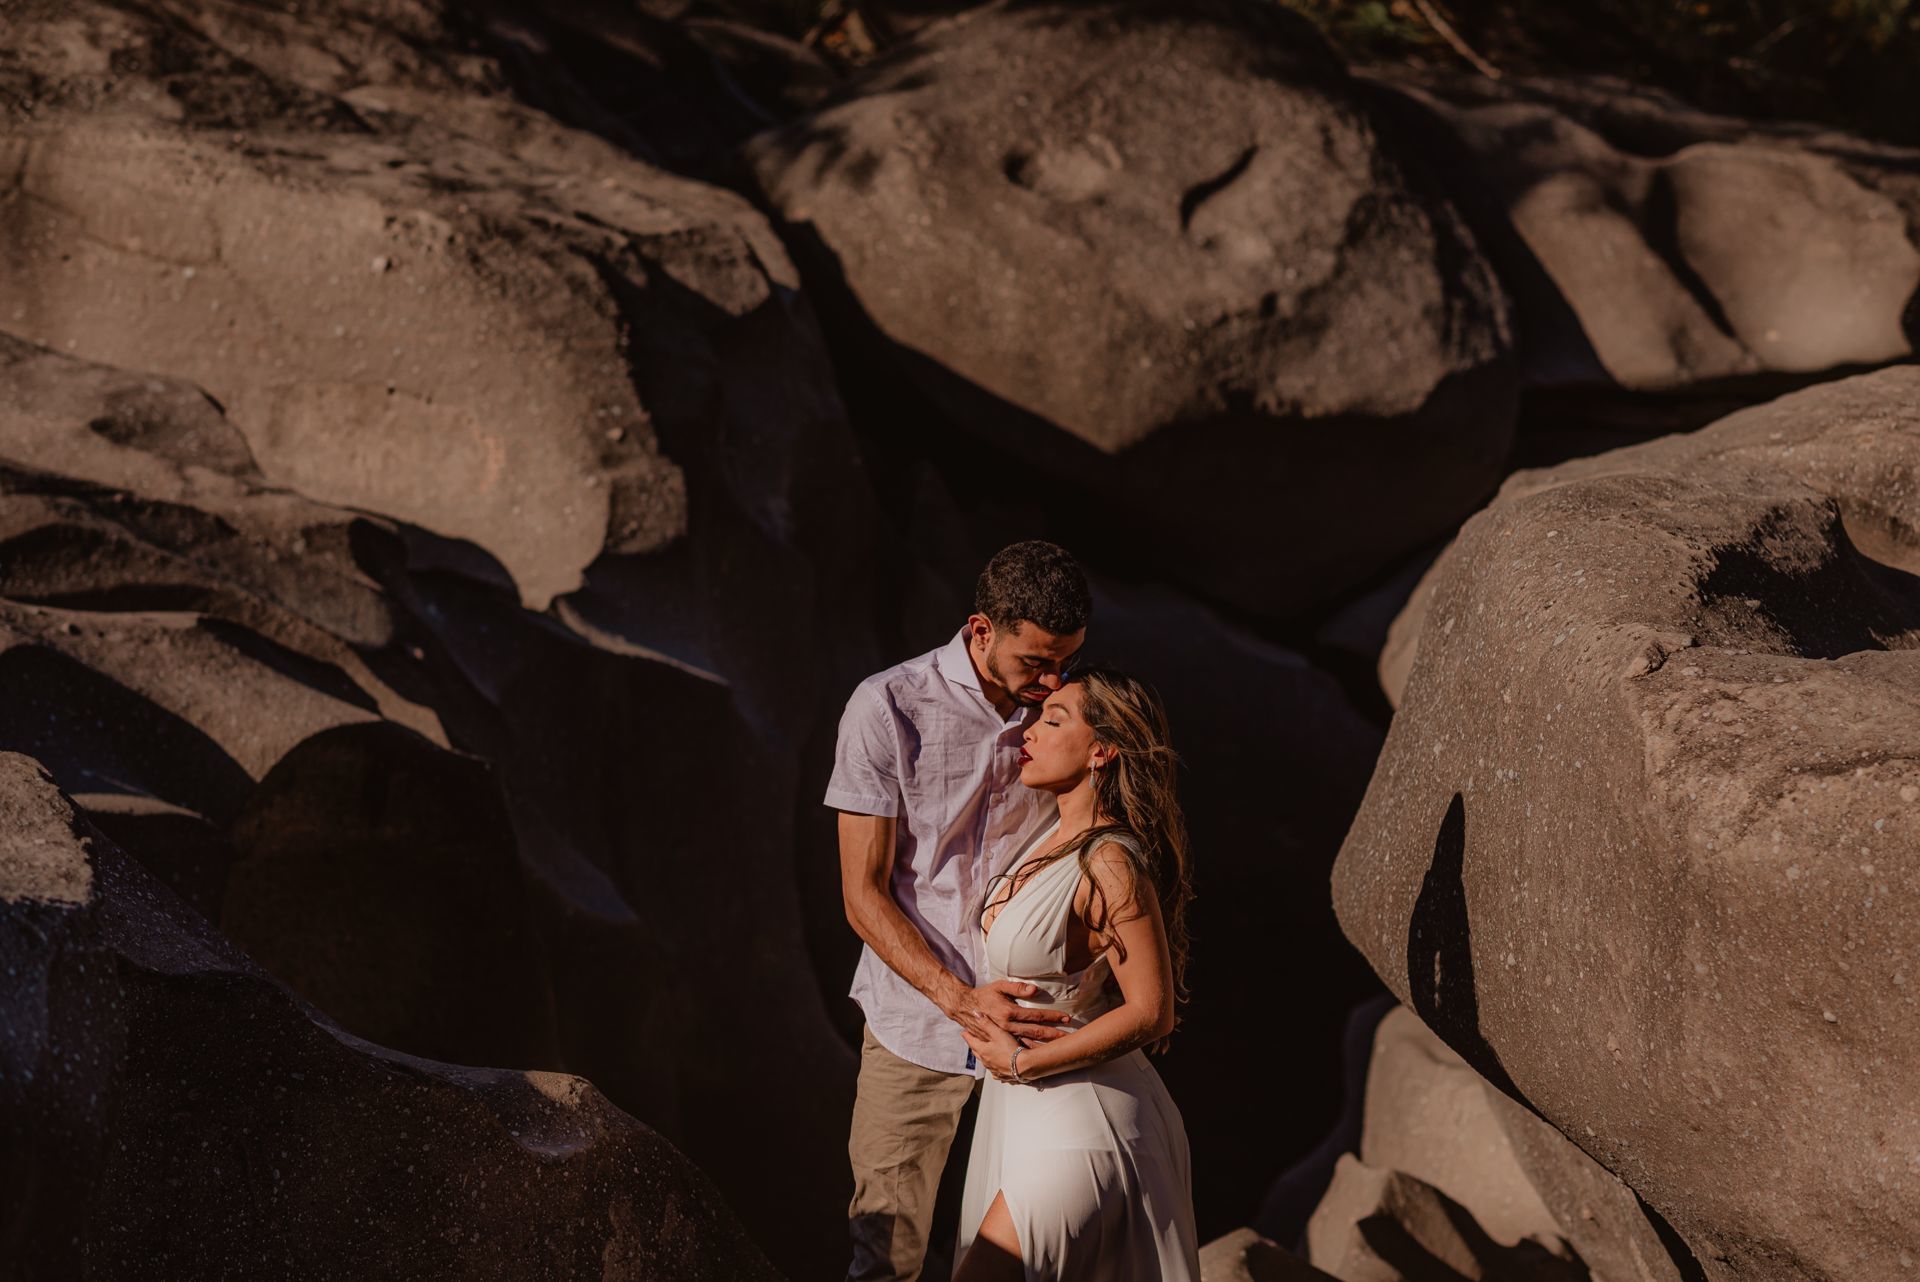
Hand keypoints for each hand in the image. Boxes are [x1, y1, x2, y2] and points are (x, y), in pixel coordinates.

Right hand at [943, 979, 1070, 1042]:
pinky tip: (1042, 1055)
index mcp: (1009, 1012)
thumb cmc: (985, 995)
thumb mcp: (999, 986)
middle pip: (1036, 1032)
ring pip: (1029, 1043)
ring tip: (1060, 1047)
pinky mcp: (1001, 1042)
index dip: (1052, 1017)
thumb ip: (1017, 987)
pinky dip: (1032, 1052)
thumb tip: (1034, 989)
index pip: (1036, 1015)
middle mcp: (1007, 1027)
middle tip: (1069, 1036)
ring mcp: (1004, 1037)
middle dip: (1054, 1034)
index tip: (1066, 1018)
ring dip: (1045, 1046)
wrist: (965, 1008)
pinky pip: (1018, 1049)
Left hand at [959, 1020, 1022, 1081]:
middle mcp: (986, 1061)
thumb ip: (986, 1023)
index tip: (963, 1033)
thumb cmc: (1010, 1049)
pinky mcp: (1002, 1075)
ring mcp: (993, 1069)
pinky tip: (997, 1066)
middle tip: (972, 1041)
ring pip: (985, 1061)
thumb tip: (975, 1014)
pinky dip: (994, 1066)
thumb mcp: (998, 1033)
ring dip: (983, 1056)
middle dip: (973, 1046)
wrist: (1023, 1066)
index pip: (971, 1041)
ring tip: (984, 1052)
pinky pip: (995, 1071)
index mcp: (983, 1051)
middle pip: (976, 1052)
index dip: (967, 1036)